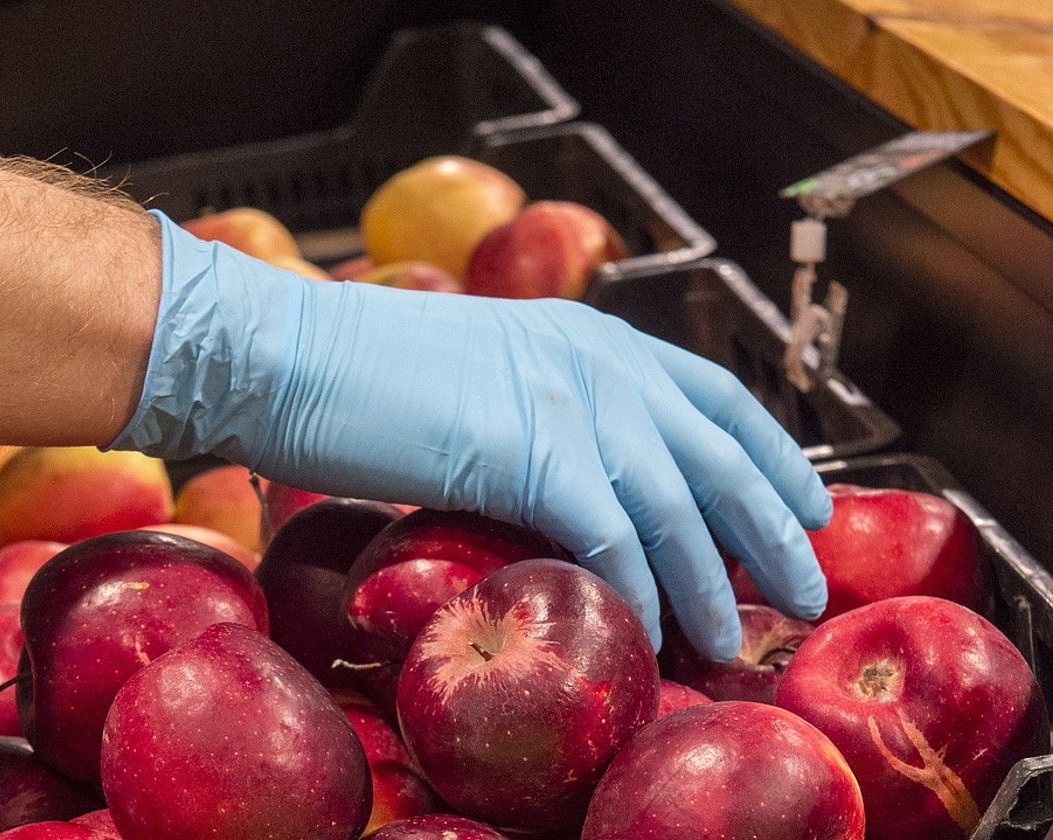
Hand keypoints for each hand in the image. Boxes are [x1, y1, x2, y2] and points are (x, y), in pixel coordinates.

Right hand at [114, 212, 831, 658]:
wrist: (288, 352)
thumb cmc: (359, 373)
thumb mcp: (480, 380)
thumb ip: (540, 420)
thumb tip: (573, 494)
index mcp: (590, 336)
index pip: (715, 393)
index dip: (771, 454)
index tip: (804, 503)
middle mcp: (598, 360)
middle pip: (719, 453)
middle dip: (772, 528)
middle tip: (803, 590)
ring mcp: (569, 401)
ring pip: (678, 505)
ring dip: (712, 581)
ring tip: (730, 638)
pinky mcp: (531, 451)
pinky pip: (612, 539)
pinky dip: (638, 591)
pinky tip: (647, 631)